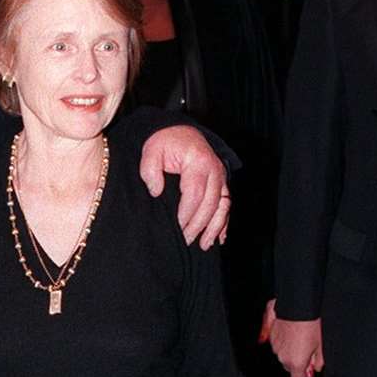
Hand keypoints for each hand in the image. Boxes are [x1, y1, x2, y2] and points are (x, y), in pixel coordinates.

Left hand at [139, 125, 229, 248]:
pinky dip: (224, 222)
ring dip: (214, 228)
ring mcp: (221, 176)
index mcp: (198, 162)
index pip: (195, 194)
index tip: (178, 228)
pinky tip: (220, 238)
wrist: (179, 130)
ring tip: (204, 245)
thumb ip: (150, 171)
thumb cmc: (164, 142)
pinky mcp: (222, 182)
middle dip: (198, 225)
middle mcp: (215, 169)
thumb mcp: (151, 151)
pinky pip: (227, 204)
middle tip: (186, 241)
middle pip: (210, 204)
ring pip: (222, 206)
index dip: (187, 214)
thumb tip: (156, 191)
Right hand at [267, 302, 323, 376]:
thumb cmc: (311, 325)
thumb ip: (319, 361)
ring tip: (300, 337)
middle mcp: (282, 357)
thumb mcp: (321, 345)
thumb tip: (316, 367)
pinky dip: (283, 342)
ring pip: (283, 355)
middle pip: (289, 367)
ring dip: (290, 351)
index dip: (303, 376)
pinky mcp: (270, 336)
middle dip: (297, 362)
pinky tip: (292, 331)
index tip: (309, 368)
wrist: (298, 307)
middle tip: (307, 348)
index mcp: (296, 362)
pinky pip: (277, 345)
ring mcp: (274, 347)